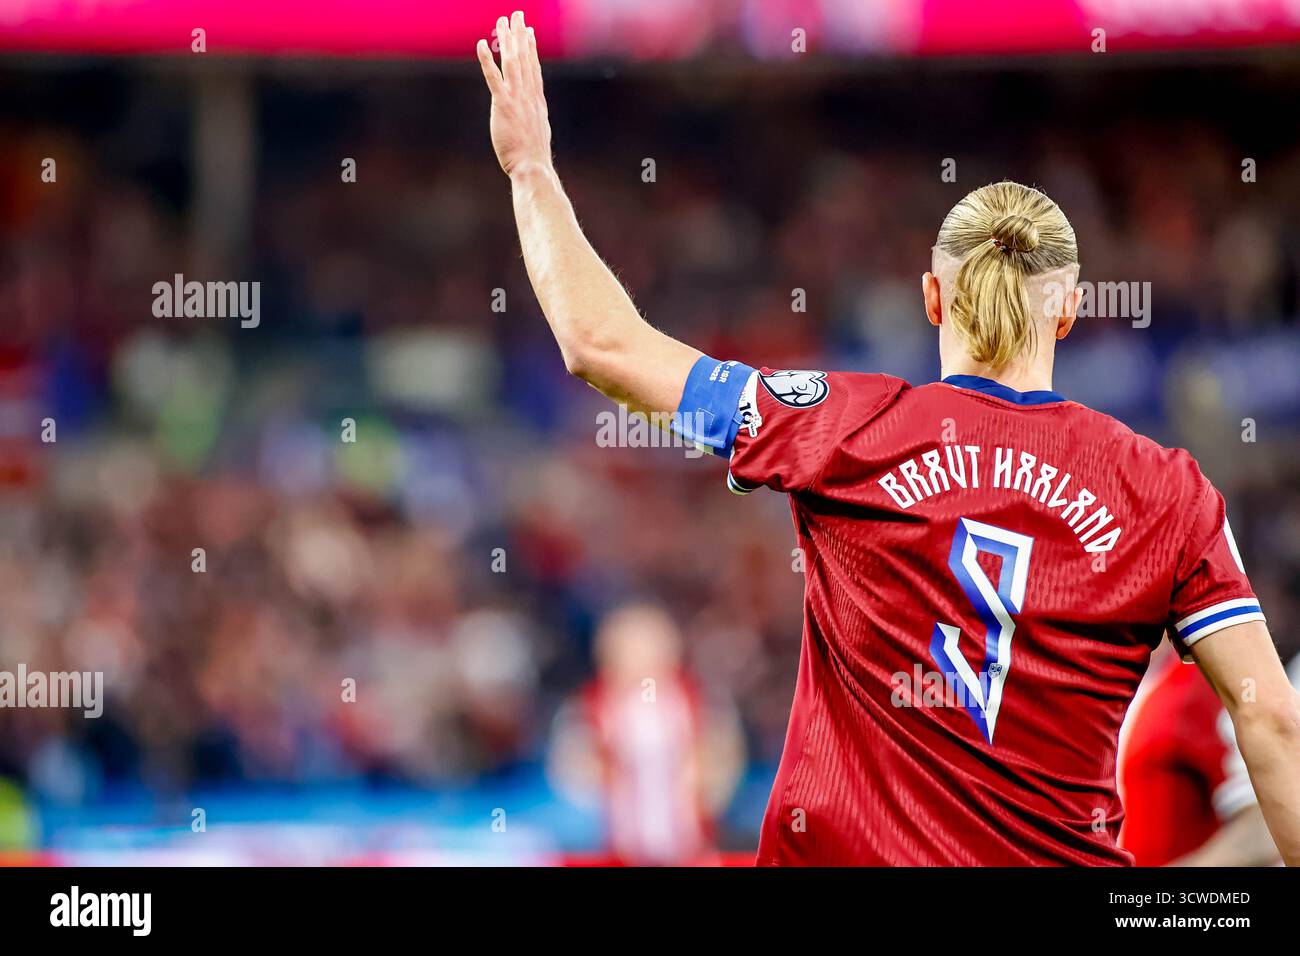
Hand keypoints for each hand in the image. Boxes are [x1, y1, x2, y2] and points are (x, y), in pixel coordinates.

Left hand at [477, 12, 552, 177]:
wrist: (533, 167)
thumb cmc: (533, 158)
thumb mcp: (537, 134)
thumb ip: (533, 120)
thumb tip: (533, 119)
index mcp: (536, 102)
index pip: (534, 68)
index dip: (530, 48)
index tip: (529, 31)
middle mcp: (529, 96)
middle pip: (524, 59)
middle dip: (520, 35)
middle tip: (517, 15)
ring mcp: (517, 100)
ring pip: (512, 63)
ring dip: (506, 40)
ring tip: (501, 21)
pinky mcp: (503, 107)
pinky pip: (494, 79)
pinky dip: (488, 60)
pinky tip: (482, 45)